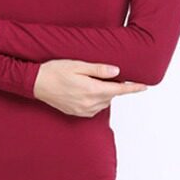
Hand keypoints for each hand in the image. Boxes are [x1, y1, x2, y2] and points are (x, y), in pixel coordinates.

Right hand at [33, 59, 147, 116]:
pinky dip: (95, 100)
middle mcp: (89, 103)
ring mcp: (83, 110)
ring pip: (103, 102)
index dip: (133, 88)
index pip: (118, 90)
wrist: (35, 84)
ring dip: (104, 93)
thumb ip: (98, 70)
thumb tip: (117, 72)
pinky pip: (93, 108)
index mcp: (92, 90)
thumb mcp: (77, 66)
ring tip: (93, 82)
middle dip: (114, 87)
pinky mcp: (76, 113)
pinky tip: (86, 91)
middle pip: (111, 96)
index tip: (144, 86)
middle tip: (108, 75)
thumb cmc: (55, 71)